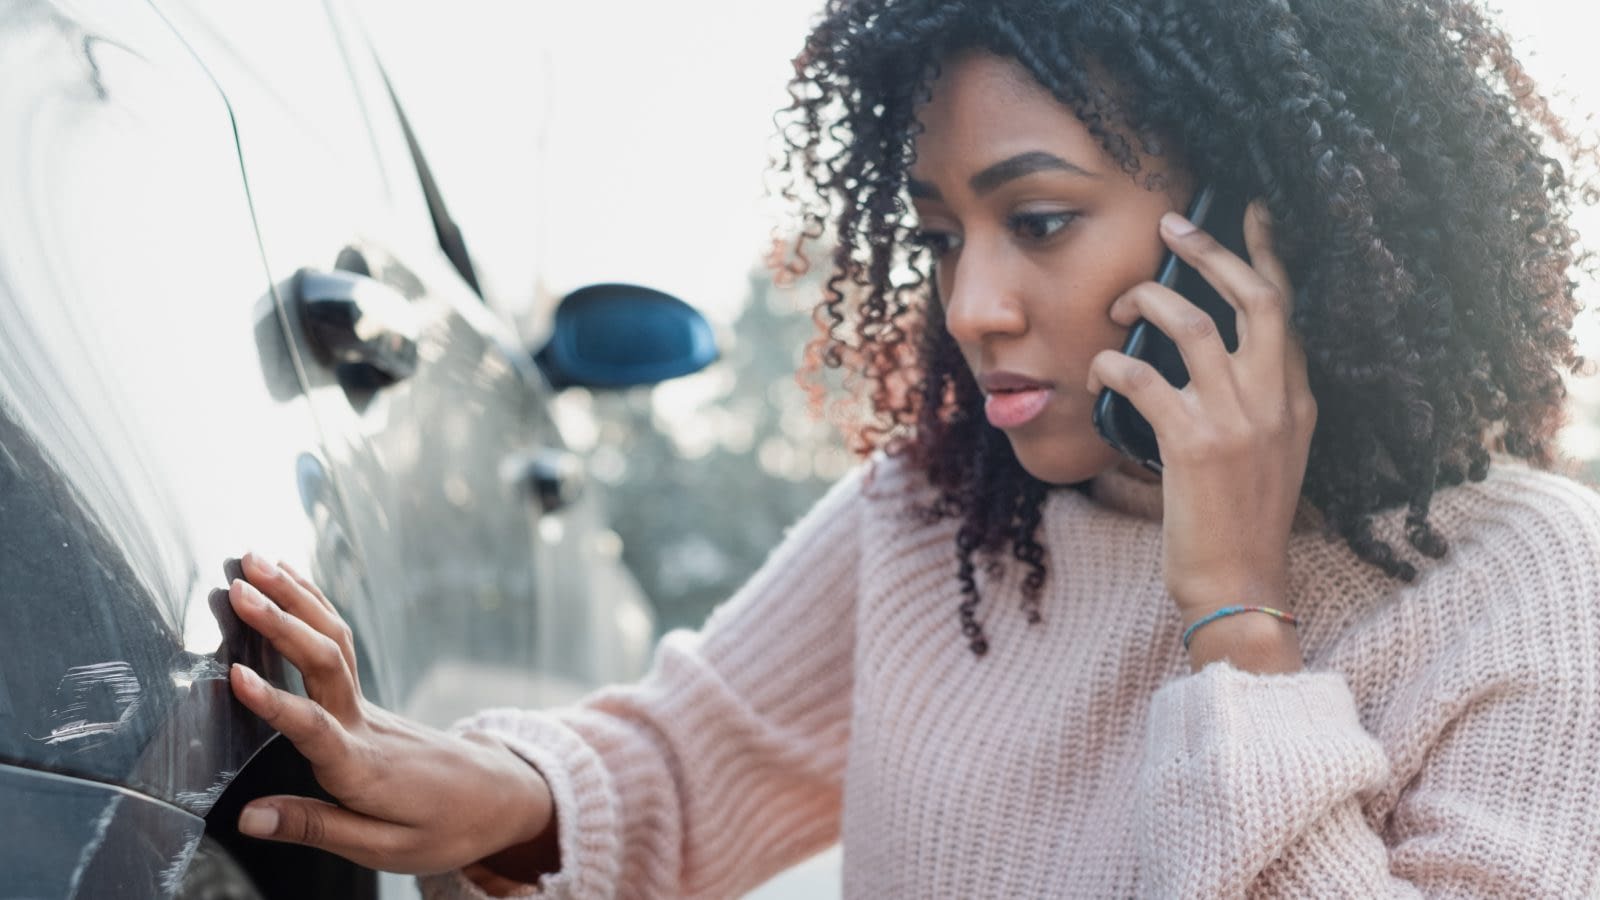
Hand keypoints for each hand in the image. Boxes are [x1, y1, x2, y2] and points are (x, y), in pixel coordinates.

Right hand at [225, 553, 555, 875]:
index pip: (315, 729)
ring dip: (293, 597)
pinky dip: (312, 604)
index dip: (275, 704)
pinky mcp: (365, 697)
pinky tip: (287, 578)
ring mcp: (368, 704)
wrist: (495, 798)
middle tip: (237, 588)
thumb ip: (313, 826)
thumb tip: (247, 818)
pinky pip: (338, 641)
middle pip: (324, 662)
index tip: (236, 675)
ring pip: (333, 639)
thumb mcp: (382, 848)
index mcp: (362, 766)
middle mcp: (364, 723)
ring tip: (252, 560)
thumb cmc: (441, 828)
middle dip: (280, 622)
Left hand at [1086, 202, 1314, 640]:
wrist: (1241, 587)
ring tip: (1119, 303)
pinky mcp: (1194, 445)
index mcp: (1298, 400)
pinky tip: (1097, 370)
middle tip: (1171, 224)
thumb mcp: (1272, 455)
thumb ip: (1256, 403)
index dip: (1268, 255)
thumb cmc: (1241, 525)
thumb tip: (1213, 355)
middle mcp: (1277, 401)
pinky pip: (1145, 379)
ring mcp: (1239, 421)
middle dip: (1212, 251)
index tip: (1252, 212)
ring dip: (1150, 302)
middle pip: (1255, 298)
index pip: (1288, 310)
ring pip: (1196, 327)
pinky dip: (1113, 365)